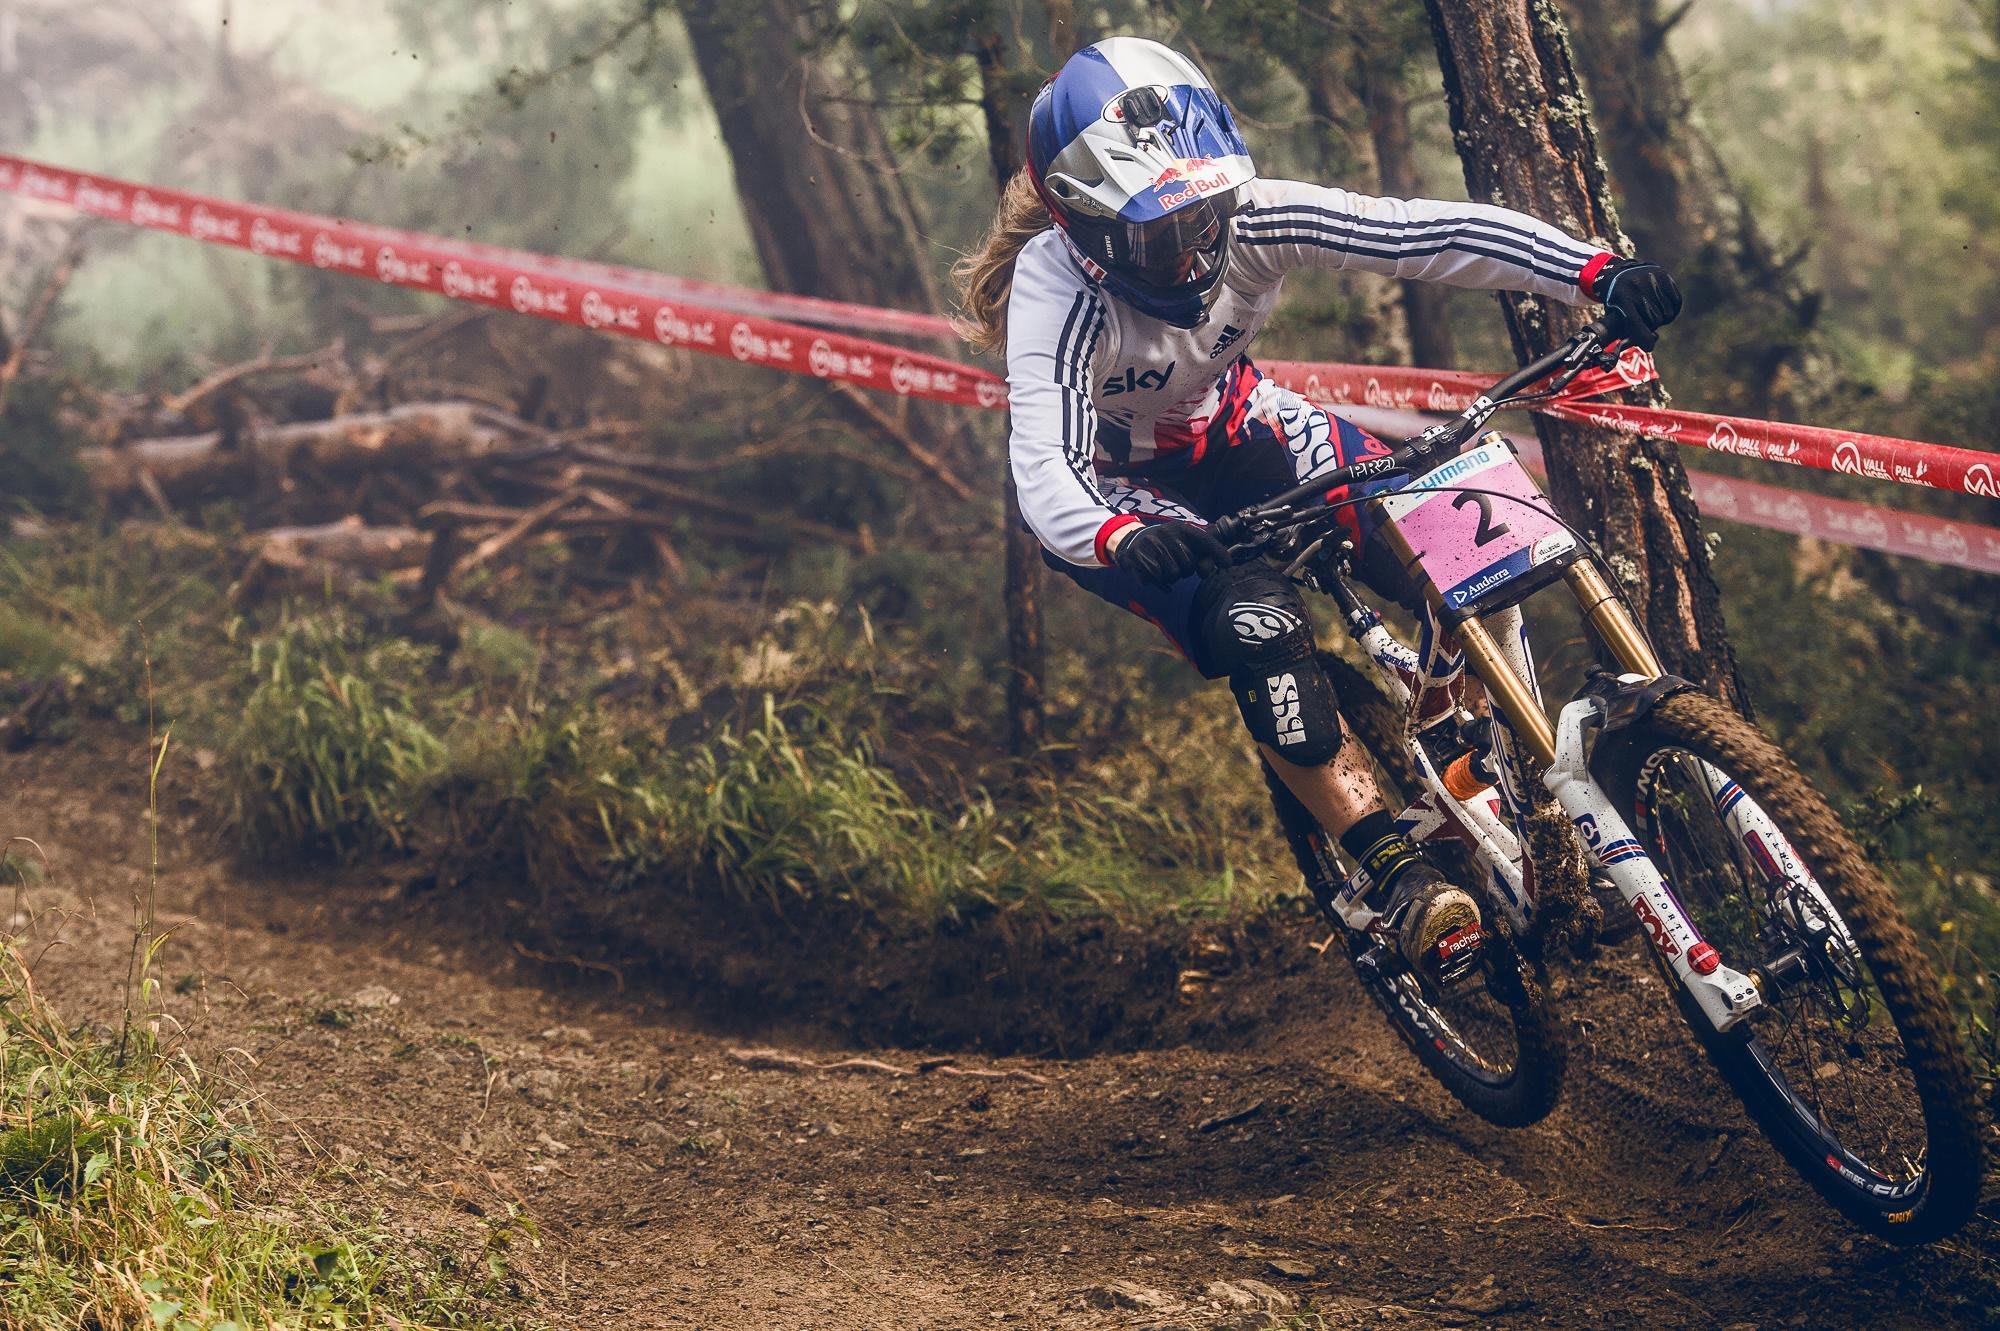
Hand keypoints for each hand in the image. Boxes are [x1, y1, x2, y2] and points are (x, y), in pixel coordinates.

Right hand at [1110, 520, 1227, 586]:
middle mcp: (1166, 533)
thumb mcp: (1182, 542)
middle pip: (1188, 565)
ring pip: (1173, 574)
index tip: (1228, 564)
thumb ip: (1204, 553)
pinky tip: (1155, 576)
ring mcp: (1150, 544)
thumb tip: (1227, 564)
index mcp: (1179, 528)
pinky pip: (1157, 579)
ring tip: (1165, 568)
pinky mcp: (1136, 557)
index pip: (1203, 539)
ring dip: (1171, 577)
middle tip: (1177, 565)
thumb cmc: (1165, 545)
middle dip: (1185, 570)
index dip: (1217, 551)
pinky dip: (1159, 583)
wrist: (1131, 541)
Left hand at [1593, 257, 1682, 350]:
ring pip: (1667, 313)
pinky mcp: (1663, 276)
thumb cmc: (1616, 300)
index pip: (1636, 323)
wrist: (1619, 272)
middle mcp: (1637, 287)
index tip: (1649, 347)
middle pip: (1655, 320)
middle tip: (1646, 322)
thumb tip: (1648, 346)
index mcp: (1622, 298)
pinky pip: (1676, 301)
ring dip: (1663, 318)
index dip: (1643, 337)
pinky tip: (1664, 307)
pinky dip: (1673, 309)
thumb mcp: (1613, 314)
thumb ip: (1626, 331)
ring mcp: (1651, 280)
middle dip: (1652, 325)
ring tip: (1654, 313)